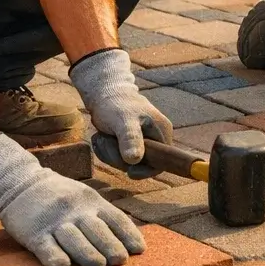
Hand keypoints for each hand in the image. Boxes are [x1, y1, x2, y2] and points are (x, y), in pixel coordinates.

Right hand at [0, 135, 144, 265]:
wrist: (20, 183)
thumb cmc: (60, 196)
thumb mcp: (86, 197)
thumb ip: (103, 215)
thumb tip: (127, 241)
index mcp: (92, 202)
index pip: (116, 219)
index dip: (129, 235)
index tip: (139, 250)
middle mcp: (75, 210)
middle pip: (96, 229)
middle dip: (110, 245)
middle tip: (121, 260)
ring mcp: (53, 221)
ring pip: (73, 238)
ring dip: (87, 253)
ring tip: (99, 265)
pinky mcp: (32, 233)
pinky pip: (44, 246)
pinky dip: (53, 256)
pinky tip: (62, 265)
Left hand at [71, 49, 172, 174]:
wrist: (103, 93)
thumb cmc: (115, 104)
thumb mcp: (123, 121)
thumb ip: (130, 139)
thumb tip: (135, 161)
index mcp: (162, 132)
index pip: (163, 162)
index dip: (147, 171)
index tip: (129, 172)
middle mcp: (157, 137)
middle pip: (143, 164)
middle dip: (120, 158)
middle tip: (106, 142)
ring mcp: (144, 140)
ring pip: (128, 162)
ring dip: (111, 154)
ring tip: (102, 137)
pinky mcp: (131, 142)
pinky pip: (120, 156)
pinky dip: (108, 151)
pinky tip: (102, 138)